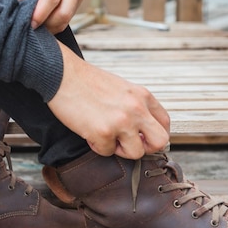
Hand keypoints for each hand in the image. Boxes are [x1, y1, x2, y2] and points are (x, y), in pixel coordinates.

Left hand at [14, 0, 85, 33]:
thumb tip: (24, 9)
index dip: (40, 14)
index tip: (29, 23)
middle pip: (64, 13)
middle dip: (46, 24)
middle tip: (30, 24)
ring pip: (66, 19)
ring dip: (50, 25)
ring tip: (35, 20)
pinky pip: (67, 18)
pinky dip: (55, 22)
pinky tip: (44, 16)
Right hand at [47, 42, 170, 159]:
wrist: (62, 74)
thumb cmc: (87, 82)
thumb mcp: (122, 89)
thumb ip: (136, 106)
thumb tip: (142, 130)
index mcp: (143, 96)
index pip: (165, 123)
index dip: (153, 135)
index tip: (140, 137)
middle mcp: (137, 109)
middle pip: (159, 141)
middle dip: (145, 148)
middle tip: (127, 143)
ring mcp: (122, 122)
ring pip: (135, 153)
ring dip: (119, 149)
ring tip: (105, 136)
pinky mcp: (103, 132)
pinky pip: (107, 152)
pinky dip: (97, 146)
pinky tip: (89, 131)